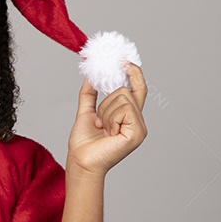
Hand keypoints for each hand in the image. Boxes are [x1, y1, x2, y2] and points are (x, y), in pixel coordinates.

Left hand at [67, 62, 147, 176]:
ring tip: (102, 129)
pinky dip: (110, 118)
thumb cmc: (84, 143)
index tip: (123, 61)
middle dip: (105, 103)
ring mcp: (140, 128)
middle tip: (98, 122)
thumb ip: (89, 94)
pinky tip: (108, 133)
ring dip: (105, 113)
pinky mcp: (137, 133)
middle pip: (125, 90)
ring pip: (123, 97)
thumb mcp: (86, 112)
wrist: (80, 160)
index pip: (138, 88)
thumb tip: (90, 75)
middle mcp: (137, 121)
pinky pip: (124, 109)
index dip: (133, 73)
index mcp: (129, 116)